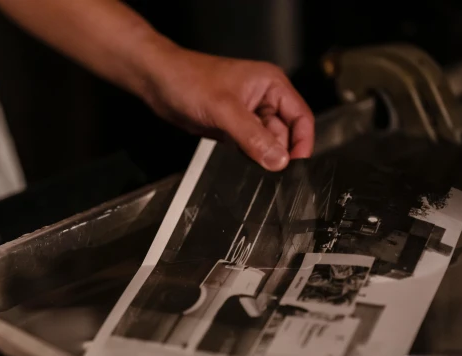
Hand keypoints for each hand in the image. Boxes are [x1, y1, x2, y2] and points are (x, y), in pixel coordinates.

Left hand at [142, 46, 314, 170]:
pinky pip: (249, 146)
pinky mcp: (232, 128)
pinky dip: (248, 156)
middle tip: (270, 170)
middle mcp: (263, 99)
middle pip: (285, 134)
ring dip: (261, 155)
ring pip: (266, 143)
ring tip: (249, 160)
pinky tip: (238, 159)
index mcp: (271, 84)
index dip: (302, 142)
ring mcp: (247, 115)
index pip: (301, 117)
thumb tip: (278, 159)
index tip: (296, 164)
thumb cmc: (188, 79)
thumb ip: (253, 137)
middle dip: (278, 152)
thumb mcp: (224, 110)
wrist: (159, 83)